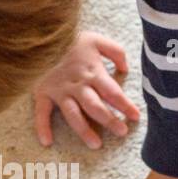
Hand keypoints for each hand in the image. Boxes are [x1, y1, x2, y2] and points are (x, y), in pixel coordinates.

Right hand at [33, 30, 139, 149]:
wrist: (41, 34)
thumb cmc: (71, 37)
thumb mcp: (97, 39)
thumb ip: (115, 52)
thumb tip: (125, 68)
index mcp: (92, 72)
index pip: (112, 92)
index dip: (125, 105)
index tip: (136, 117)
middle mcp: (77, 85)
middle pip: (95, 107)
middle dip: (110, 120)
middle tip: (122, 132)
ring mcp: (59, 90)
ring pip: (73, 114)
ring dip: (84, 131)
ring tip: (96, 144)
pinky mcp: (43, 92)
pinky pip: (41, 112)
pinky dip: (42, 127)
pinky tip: (47, 142)